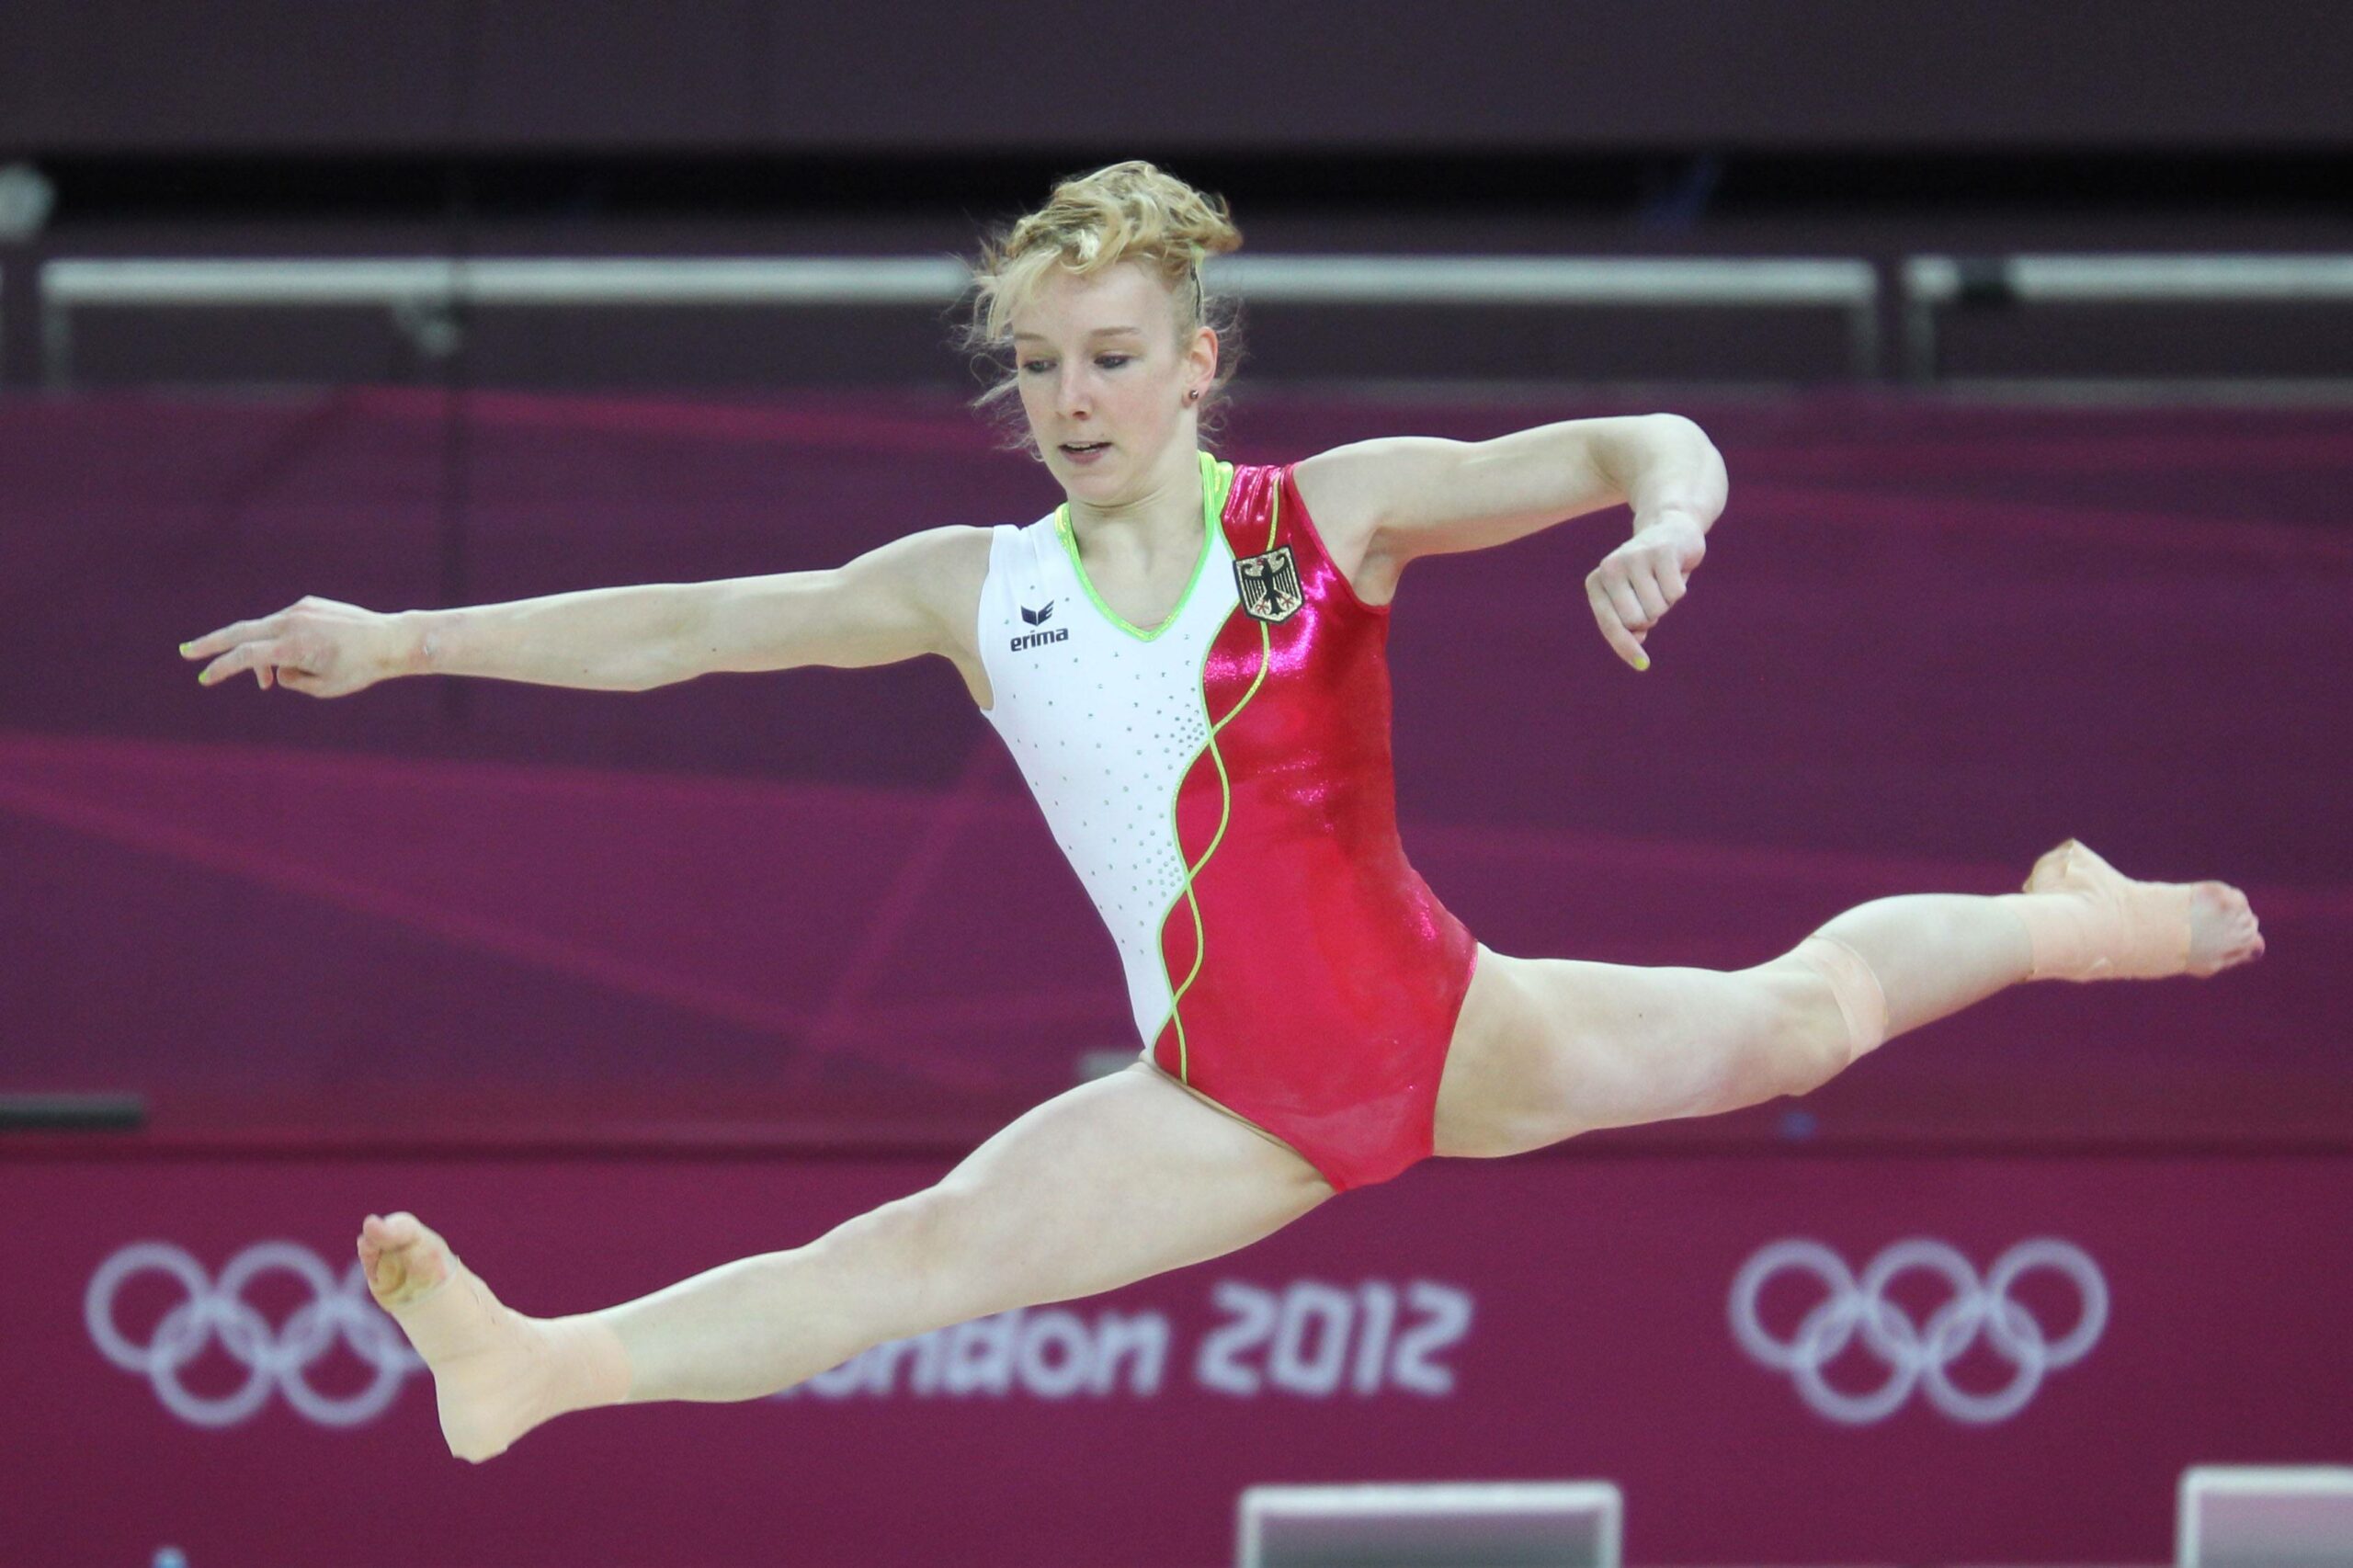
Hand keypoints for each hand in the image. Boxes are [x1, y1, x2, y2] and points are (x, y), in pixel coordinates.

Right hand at [181, 596, 409, 696]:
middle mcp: (292, 622)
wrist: (391, 640)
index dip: (221, 668)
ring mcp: (299, 609)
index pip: (246, 657)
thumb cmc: (360, 669)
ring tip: (266, 679)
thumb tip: (275, 669)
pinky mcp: (308, 604)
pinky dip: (279, 641)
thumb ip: (291, 680)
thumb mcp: (323, 687)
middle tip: (185, 652)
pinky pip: (284, 624)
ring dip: (258, 654)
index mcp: (293, 646)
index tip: (205, 678)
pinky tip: (304, 655)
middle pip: (240, 632)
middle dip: (211, 644)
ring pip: (263, 630)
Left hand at [1585, 514, 1704, 670]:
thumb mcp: (1633, 599)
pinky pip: (1676, 593)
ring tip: (1662, 579)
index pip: (1610, 625)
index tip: (1642, 664)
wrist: (1671, 529)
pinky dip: (1680, 588)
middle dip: (1652, 616)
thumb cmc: (1648, 573)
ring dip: (1667, 601)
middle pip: (1637, 620)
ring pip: (1658, 608)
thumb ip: (1628, 623)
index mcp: (1596, 582)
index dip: (1626, 647)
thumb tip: (1637, 641)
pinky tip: (1674, 570)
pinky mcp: (1661, 552)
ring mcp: (1635, 557)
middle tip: (1653, 595)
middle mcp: (1610, 567)